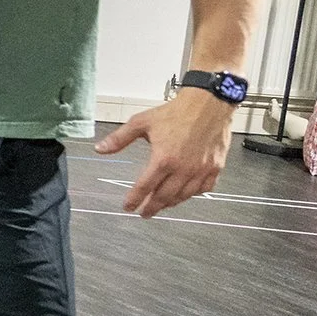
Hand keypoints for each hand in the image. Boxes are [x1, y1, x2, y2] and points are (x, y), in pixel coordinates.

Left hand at [94, 87, 232, 216]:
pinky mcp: (216, 167)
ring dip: (170, 203)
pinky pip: (204, 188)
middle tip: (145, 212)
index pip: (145, 187)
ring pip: (184, 195)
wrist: (209, 103)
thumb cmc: (176, 111)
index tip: (128, 206)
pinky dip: (193, 194)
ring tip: (161, 205)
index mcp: (163, 159)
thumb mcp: (141, 122)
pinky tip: (185, 194)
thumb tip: (100, 148)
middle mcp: (183, 168)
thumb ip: (119, 139)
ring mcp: (201, 169)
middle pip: (164, 196)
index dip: (135, 199)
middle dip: (152, 207)